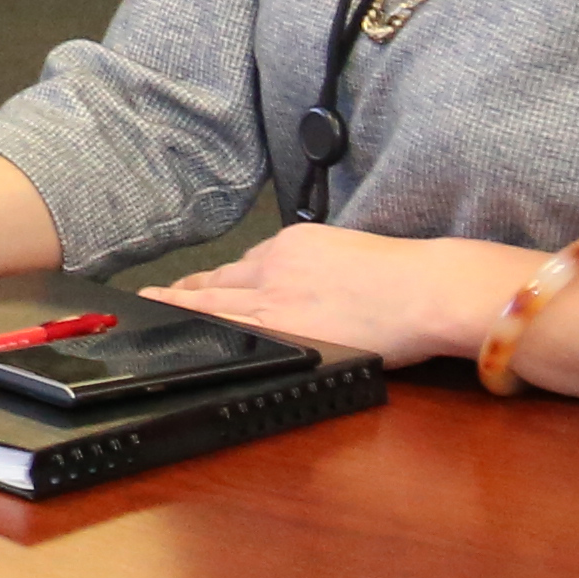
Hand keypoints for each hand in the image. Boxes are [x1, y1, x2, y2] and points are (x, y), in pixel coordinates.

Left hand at [149, 221, 532, 366]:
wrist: (425, 289)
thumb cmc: (408, 276)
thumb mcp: (352, 253)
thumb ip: (320, 268)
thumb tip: (313, 287)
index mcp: (296, 244)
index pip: (248, 262)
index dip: (219, 277)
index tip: (201, 281)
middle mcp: (276, 266)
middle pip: (221, 281)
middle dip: (187, 290)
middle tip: (154, 296)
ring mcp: (275, 297)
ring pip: (215, 304)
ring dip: (180, 306)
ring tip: (153, 309)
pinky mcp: (283, 328)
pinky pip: (233, 331)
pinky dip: (204, 330)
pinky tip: (184, 334)